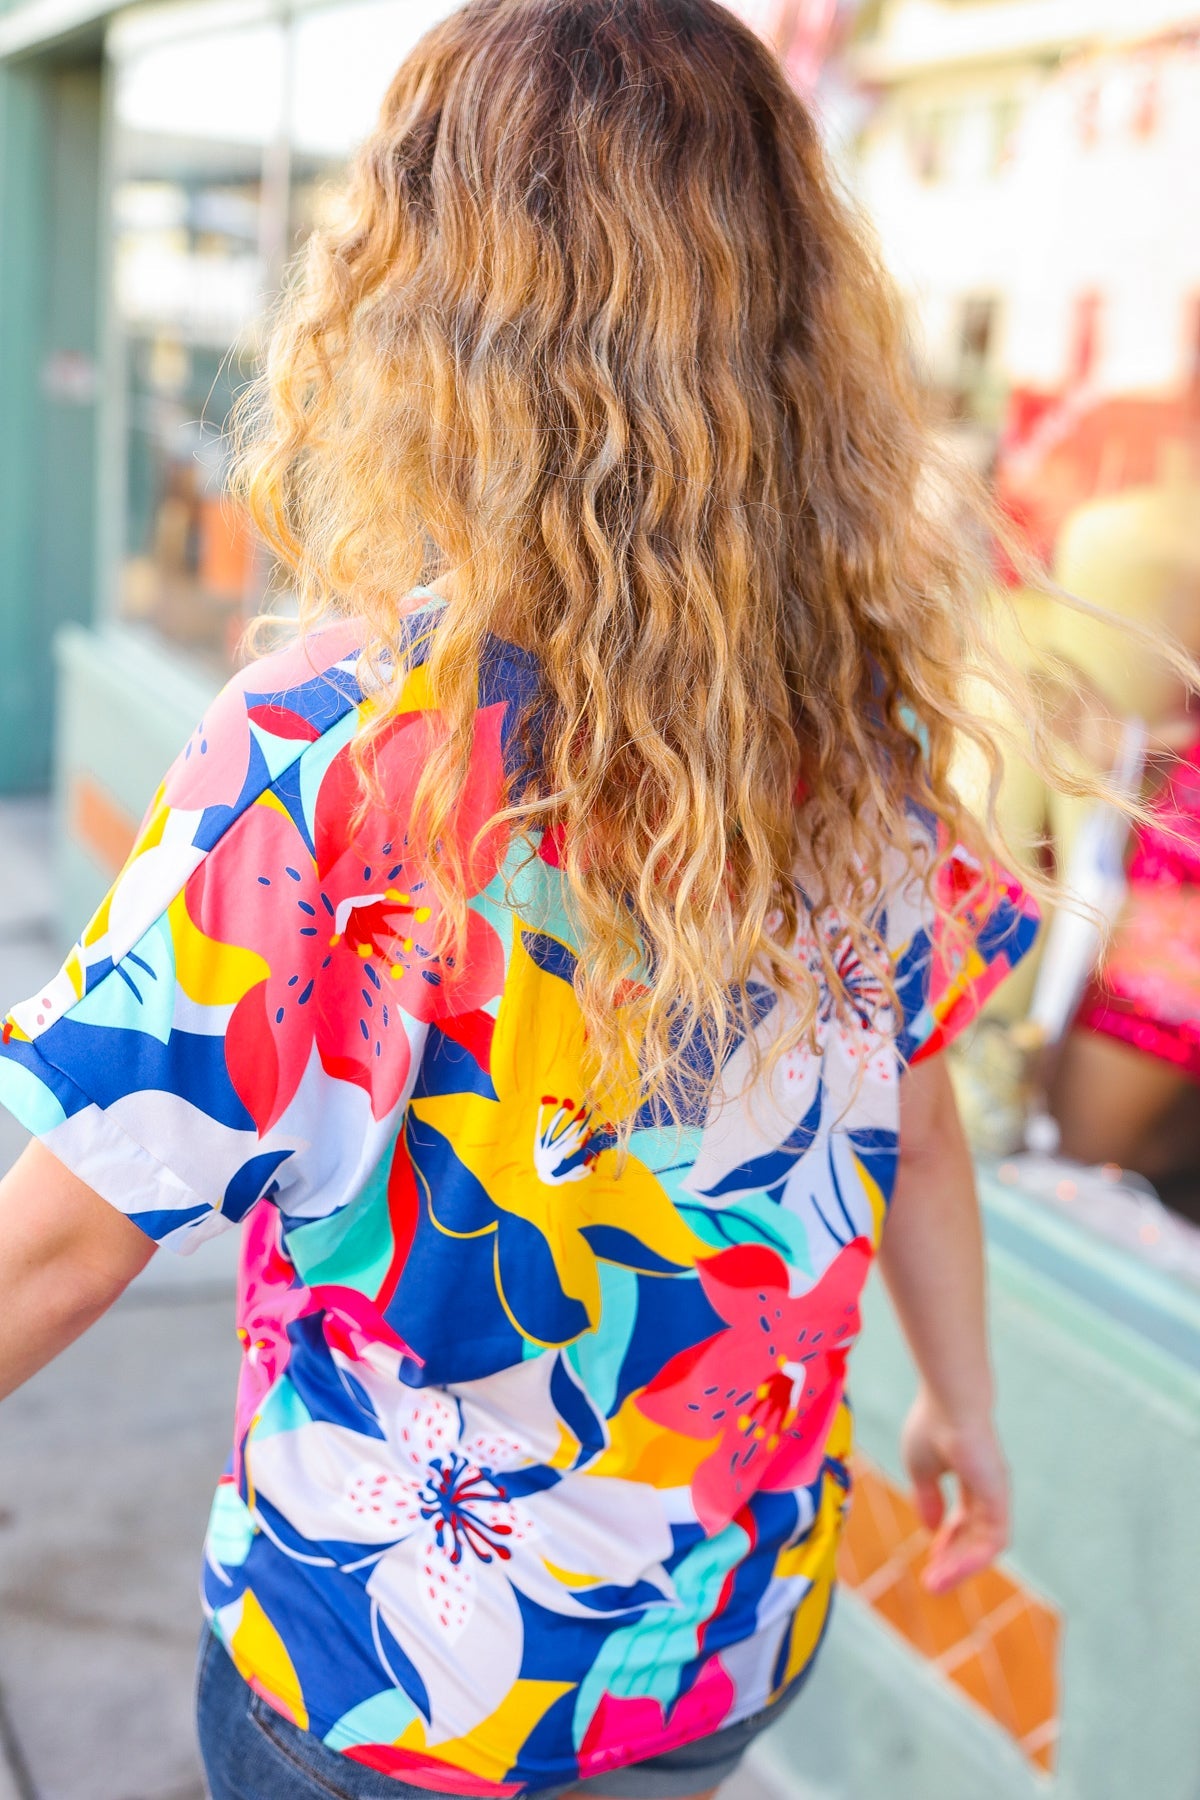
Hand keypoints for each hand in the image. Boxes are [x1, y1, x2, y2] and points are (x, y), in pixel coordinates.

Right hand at [900, 1385, 1009, 1594]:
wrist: (950, 1404)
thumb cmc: (932, 1426)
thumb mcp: (921, 1469)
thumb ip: (927, 1498)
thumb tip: (932, 1529)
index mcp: (970, 1477)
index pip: (964, 1519)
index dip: (948, 1541)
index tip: (930, 1560)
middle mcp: (987, 1489)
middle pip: (974, 1536)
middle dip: (953, 1561)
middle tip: (932, 1584)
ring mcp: (996, 1496)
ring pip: (984, 1545)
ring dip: (961, 1567)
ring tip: (936, 1584)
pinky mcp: (999, 1501)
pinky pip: (993, 1541)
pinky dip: (973, 1559)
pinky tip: (951, 1569)